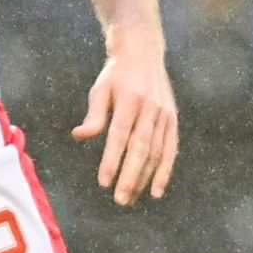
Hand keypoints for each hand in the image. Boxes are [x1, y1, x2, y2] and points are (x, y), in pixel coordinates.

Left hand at [73, 41, 178, 205]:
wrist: (143, 53)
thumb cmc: (115, 75)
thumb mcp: (100, 89)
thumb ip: (94, 115)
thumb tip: (79, 136)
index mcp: (131, 100)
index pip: (120, 136)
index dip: (112, 160)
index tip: (104, 182)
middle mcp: (151, 109)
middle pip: (141, 149)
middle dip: (131, 176)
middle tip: (120, 199)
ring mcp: (165, 115)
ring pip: (156, 153)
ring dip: (144, 178)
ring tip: (130, 198)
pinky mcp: (173, 120)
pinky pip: (171, 150)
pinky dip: (165, 171)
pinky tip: (156, 190)